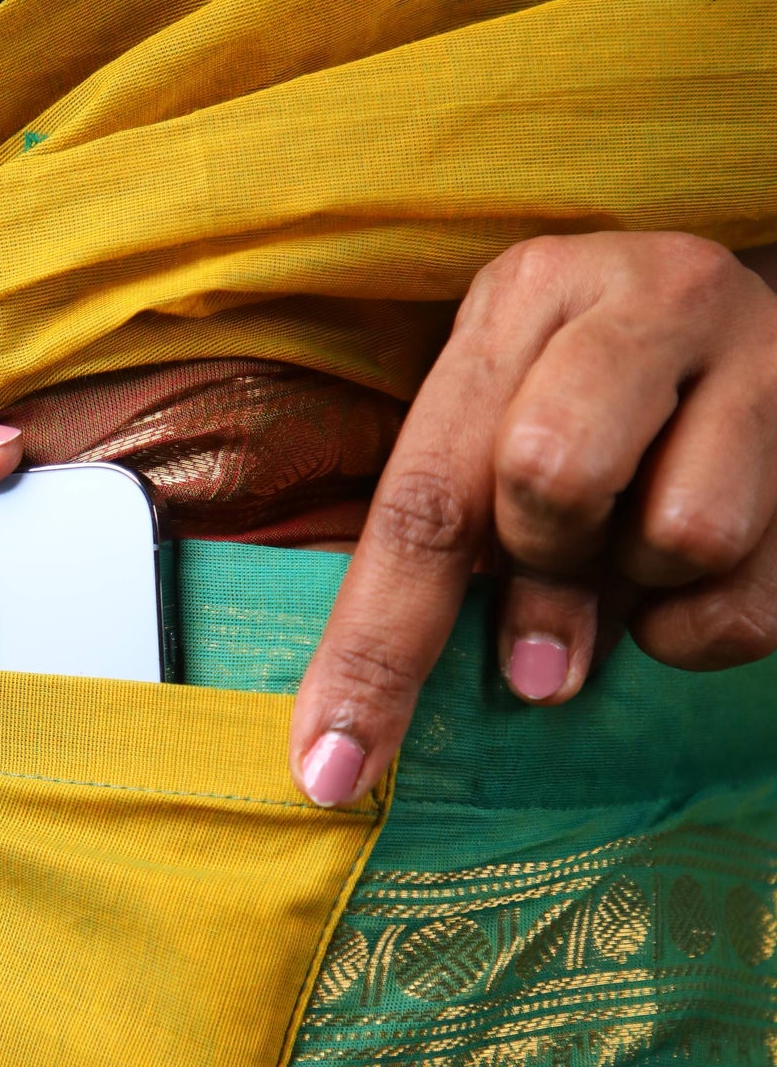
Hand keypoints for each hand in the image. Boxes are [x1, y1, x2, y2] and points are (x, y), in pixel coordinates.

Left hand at [290, 232, 776, 804]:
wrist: (752, 331)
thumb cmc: (592, 398)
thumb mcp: (501, 424)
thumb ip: (453, 545)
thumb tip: (403, 721)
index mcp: (526, 298)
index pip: (426, 496)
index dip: (375, 649)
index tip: (333, 770)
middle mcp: (647, 296)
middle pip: (551, 479)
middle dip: (542, 568)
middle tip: (553, 584)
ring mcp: (762, 349)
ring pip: (683, 534)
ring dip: (640, 586)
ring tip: (636, 549)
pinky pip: (757, 598)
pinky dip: (706, 625)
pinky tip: (696, 574)